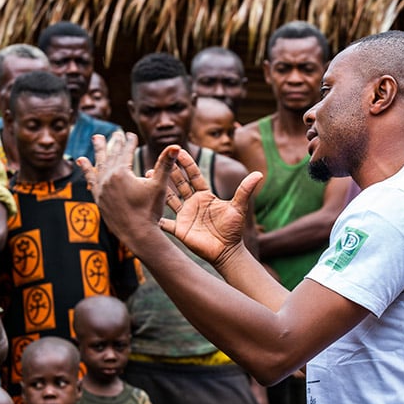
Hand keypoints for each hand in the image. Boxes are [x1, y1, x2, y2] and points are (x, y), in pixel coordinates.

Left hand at [77, 132, 175, 250]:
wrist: (137, 235)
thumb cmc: (150, 211)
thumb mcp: (159, 185)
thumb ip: (165, 164)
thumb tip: (175, 145)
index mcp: (121, 173)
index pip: (125, 152)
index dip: (130, 142)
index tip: (131, 135)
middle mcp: (108, 179)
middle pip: (111, 156)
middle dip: (115, 143)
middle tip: (116, 133)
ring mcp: (101, 189)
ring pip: (99, 165)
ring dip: (98, 150)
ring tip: (96, 137)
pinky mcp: (98, 199)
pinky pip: (90, 180)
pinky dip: (86, 169)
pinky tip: (81, 160)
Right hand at [159, 148, 261, 267]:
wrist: (226, 252)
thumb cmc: (233, 230)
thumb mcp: (238, 208)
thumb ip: (245, 190)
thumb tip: (259, 174)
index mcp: (205, 196)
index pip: (194, 176)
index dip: (187, 164)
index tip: (179, 151)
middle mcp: (193, 203)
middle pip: (179, 183)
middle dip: (170, 171)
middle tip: (160, 158)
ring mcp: (185, 215)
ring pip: (169, 198)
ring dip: (159, 188)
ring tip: (148, 175)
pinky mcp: (179, 229)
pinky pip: (165, 222)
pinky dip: (156, 217)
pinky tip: (145, 209)